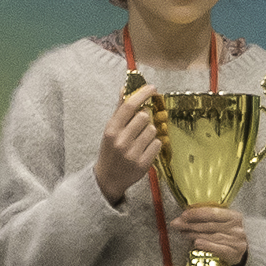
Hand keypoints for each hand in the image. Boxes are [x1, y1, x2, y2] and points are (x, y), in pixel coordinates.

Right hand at [95, 86, 159, 204]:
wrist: (108, 178)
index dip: (142, 94)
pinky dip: (154, 144)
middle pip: (144, 117)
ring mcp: (132, 153)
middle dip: (145, 118)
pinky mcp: (143, 163)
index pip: (128, 107)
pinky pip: (158, 144)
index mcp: (111, 130)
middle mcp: (121, 140)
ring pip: (153, 130)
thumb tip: (125, 88)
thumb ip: (120, 110)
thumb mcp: (110, 130)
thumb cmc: (110, 150)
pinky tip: (144, 149)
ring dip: (150, 132)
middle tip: (139, 125)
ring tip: (140, 140)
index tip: (152, 88)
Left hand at [172, 205, 248, 265]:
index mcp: (234, 216)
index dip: (197, 213)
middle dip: (191, 224)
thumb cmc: (226, 235)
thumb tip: (180, 219)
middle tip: (177, 224)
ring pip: (212, 236)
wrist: (241, 251)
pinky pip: (219, 248)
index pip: (213, 212)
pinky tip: (197, 244)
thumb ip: (205, 220)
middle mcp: (237, 228)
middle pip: (210, 225)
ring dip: (195, 235)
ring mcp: (237, 241)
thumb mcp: (220, 224)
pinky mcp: (234, 253)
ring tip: (183, 233)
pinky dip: (207, 245)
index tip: (183, 215)